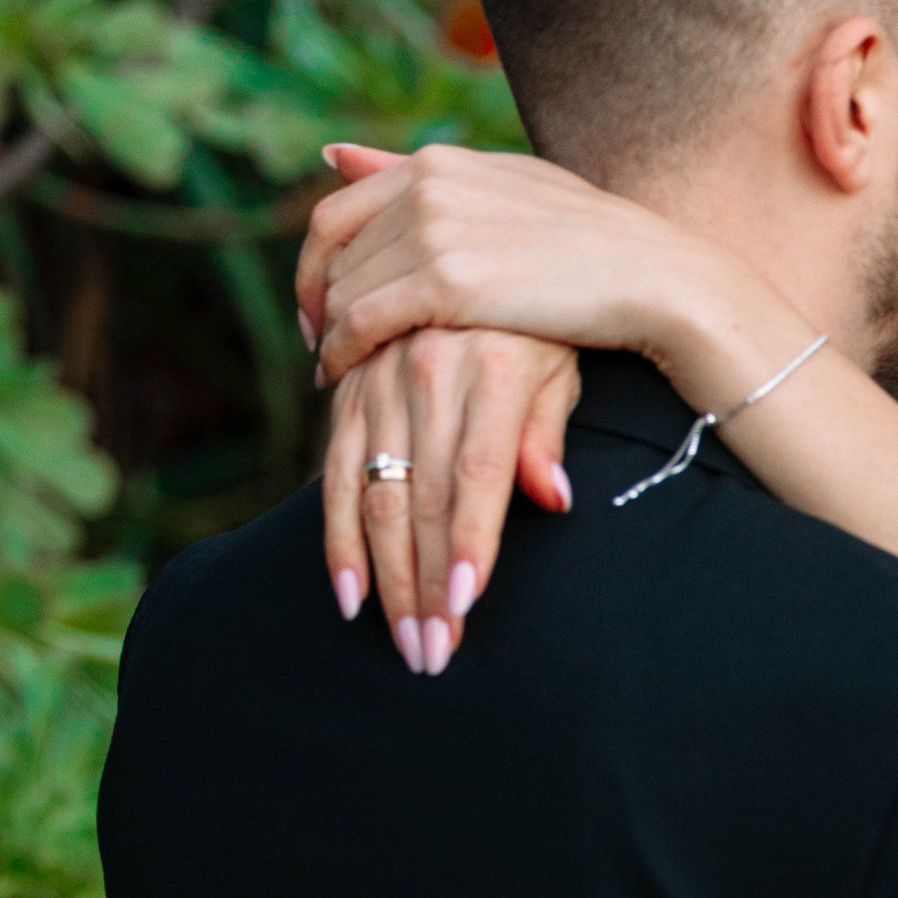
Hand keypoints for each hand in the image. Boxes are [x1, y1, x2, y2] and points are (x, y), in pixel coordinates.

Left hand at [299, 140, 757, 389]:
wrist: (650, 276)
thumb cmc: (590, 240)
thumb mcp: (504, 187)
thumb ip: (419, 174)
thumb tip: (333, 154)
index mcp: (437, 163)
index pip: (337, 212)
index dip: (316, 265)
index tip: (321, 304)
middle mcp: (426, 187)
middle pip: (333, 256)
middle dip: (318, 306)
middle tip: (319, 347)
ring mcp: (433, 232)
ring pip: (343, 292)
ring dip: (328, 337)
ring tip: (334, 372)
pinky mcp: (445, 283)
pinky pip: (361, 324)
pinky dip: (340, 355)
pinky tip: (342, 380)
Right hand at [324, 332, 578, 671]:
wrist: (487, 244)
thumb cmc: (545, 321)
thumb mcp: (564, 362)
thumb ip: (548, 431)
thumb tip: (553, 498)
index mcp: (494, 367)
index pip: (478, 473)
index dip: (468, 543)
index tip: (462, 608)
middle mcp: (430, 370)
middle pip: (424, 497)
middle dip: (426, 585)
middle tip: (434, 654)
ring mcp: (381, 378)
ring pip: (376, 495)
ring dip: (387, 579)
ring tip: (404, 644)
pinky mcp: (348, 387)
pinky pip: (334, 472)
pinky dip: (339, 539)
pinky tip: (351, 596)